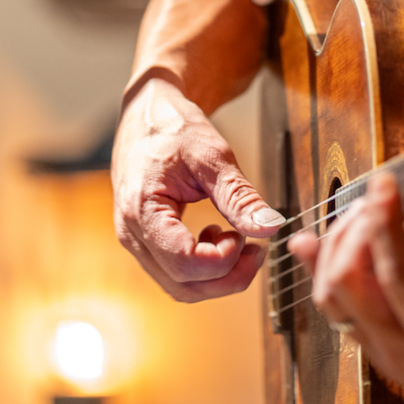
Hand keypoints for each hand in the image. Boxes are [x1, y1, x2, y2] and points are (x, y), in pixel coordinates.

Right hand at [112, 77, 285, 301]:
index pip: (184, 264)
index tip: (244, 235)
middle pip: (183, 286)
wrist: (147, 115)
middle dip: (228, 276)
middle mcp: (132, 234)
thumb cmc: (174, 128)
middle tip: (257, 249)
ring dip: (218, 276)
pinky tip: (219, 237)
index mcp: (142, 210)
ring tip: (239, 240)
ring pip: (180, 288)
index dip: (224, 259)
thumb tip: (271, 227)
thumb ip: (240, 196)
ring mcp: (137, 242)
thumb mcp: (213, 156)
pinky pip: (176, 275)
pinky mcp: (147, 243)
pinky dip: (205, 269)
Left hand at [288, 173, 403, 403]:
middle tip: (376, 197)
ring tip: (358, 213)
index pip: (399, 274)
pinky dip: (323, 270)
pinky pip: (335, 308)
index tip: (384, 184)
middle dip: (354, 230)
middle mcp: (400, 351)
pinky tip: (313, 243)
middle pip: (349, 285)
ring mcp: (382, 354)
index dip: (387, 224)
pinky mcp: (374, 351)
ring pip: (332, 297)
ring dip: (336, 248)